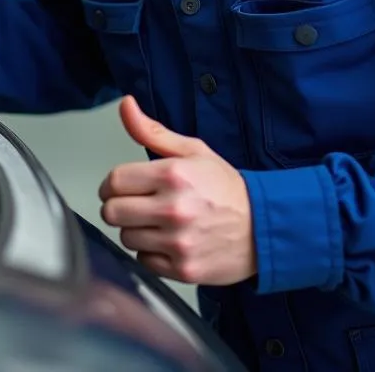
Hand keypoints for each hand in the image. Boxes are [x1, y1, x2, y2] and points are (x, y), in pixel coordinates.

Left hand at [98, 96, 256, 285]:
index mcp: (173, 175)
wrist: (262, 226)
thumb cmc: (225, 187)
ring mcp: (178, 242)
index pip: (114, 181)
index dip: (112, 184)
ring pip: (125, 237)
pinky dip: (151, 252)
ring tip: (157, 222)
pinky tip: (168, 241)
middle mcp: (173, 209)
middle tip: (136, 204)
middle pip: (112, 212)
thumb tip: (125, 104)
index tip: (121, 187)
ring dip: (135, 230)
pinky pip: (143, 261)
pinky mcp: (183, 269)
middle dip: (119, 206)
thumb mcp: (192, 150)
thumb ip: (152, 130)